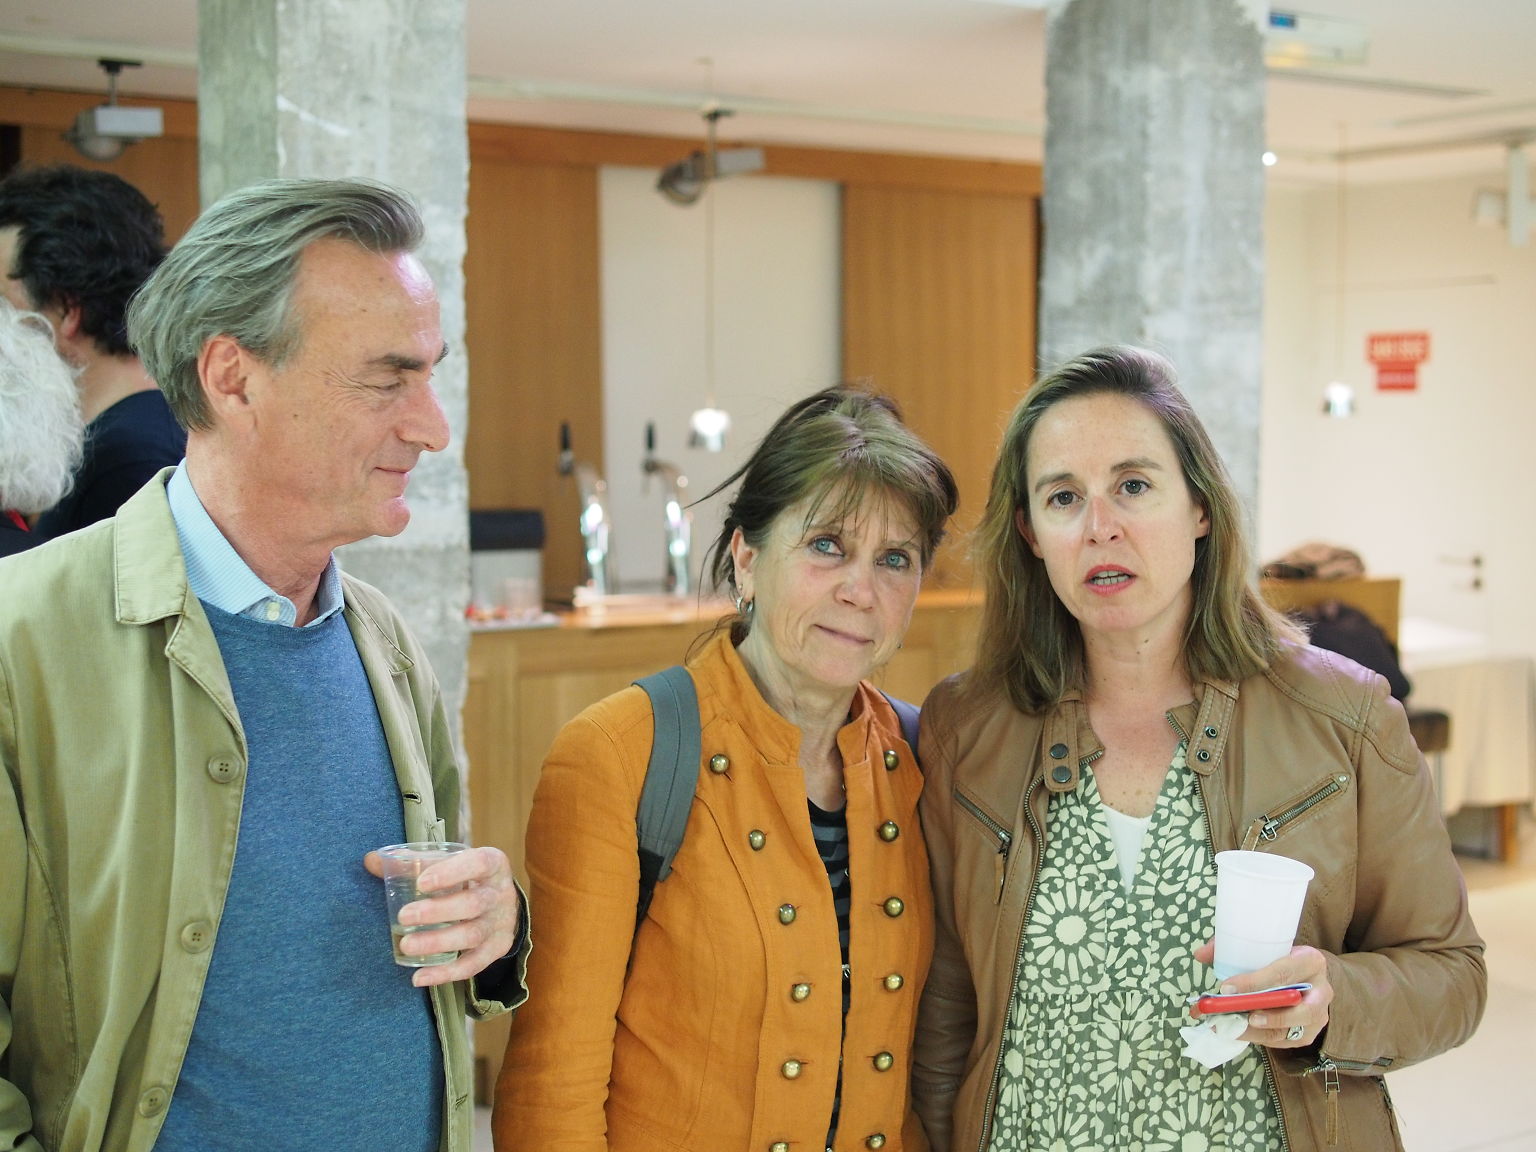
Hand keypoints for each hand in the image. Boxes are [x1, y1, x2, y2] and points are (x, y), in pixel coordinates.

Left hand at [364, 846, 522, 987]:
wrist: (500, 901)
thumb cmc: (468, 877)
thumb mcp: (450, 863)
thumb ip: (413, 862)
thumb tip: (371, 861)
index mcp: (492, 864)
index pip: (478, 863)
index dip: (452, 872)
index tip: (422, 883)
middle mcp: (500, 894)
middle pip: (474, 904)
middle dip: (438, 912)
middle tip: (404, 917)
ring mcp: (501, 924)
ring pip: (472, 935)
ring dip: (438, 942)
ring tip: (406, 946)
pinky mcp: (496, 949)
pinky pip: (473, 965)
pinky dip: (446, 973)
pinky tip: (419, 976)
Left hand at [1192, 939, 1333, 1048]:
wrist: (1307, 975)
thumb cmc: (1279, 959)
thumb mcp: (1263, 948)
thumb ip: (1231, 949)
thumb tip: (1199, 955)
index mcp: (1310, 961)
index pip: (1283, 972)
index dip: (1255, 982)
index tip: (1226, 988)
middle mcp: (1321, 989)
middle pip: (1297, 1007)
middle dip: (1265, 1014)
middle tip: (1235, 1016)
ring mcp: (1319, 1015)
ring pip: (1291, 1029)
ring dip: (1258, 1031)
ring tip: (1230, 1028)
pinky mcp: (1311, 1033)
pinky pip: (1286, 1041)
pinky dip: (1261, 1039)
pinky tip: (1240, 1033)